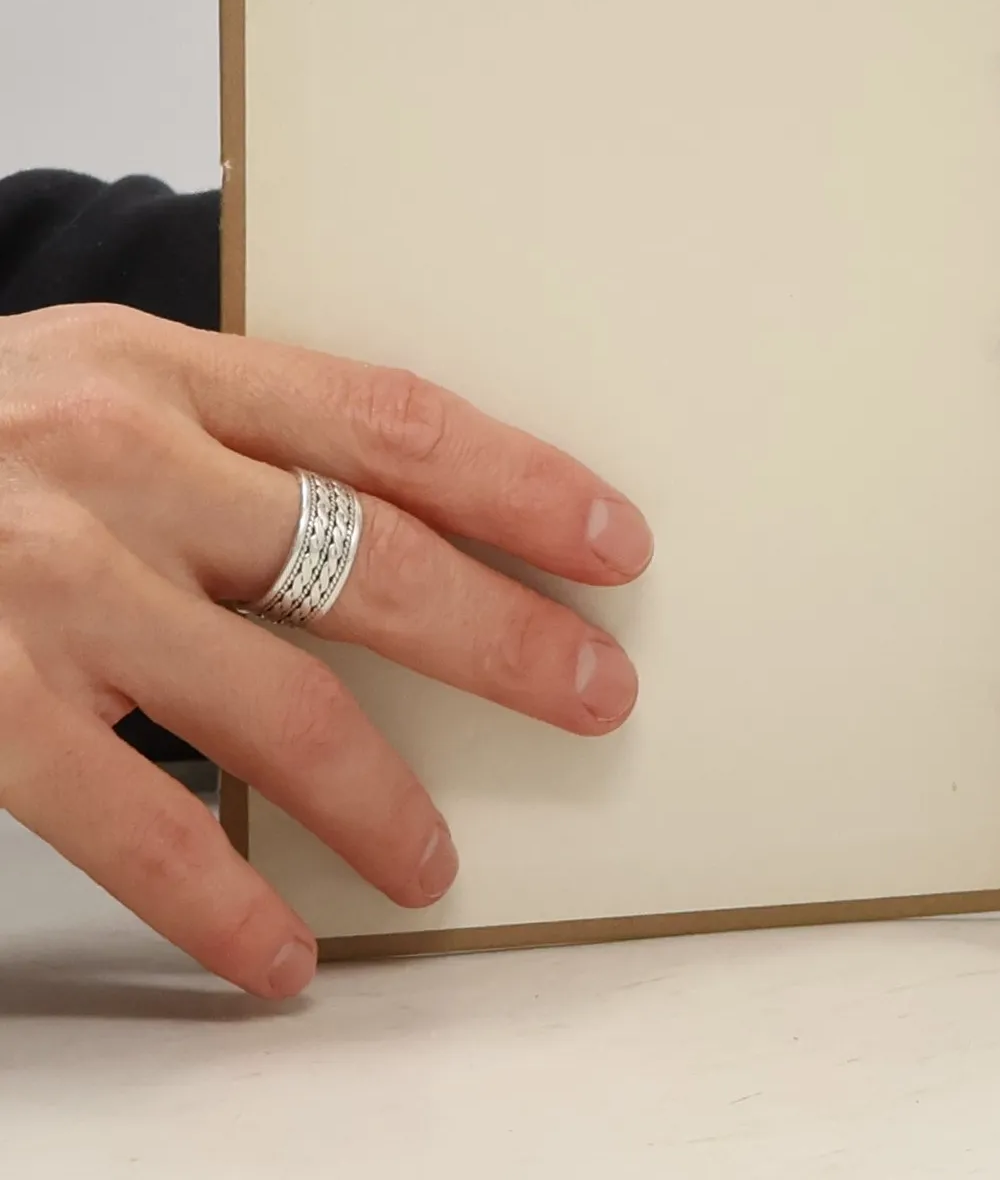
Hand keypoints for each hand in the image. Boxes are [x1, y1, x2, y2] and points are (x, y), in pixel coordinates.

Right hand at [0, 306, 650, 999]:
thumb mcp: (89, 380)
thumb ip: (228, 432)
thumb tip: (402, 514)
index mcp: (164, 371)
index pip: (392, 422)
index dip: (521, 483)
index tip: (615, 540)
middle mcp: (116, 466)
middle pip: (367, 558)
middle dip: (502, 635)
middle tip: (594, 692)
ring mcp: (45, 587)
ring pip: (272, 702)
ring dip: (378, 795)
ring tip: (439, 858)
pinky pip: (127, 825)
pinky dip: (218, 903)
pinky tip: (279, 955)